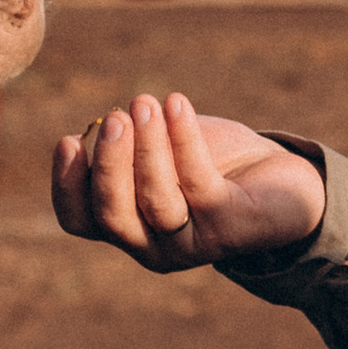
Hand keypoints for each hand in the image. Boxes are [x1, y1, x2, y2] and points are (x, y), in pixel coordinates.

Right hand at [49, 91, 326, 272]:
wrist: (280, 181)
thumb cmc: (213, 162)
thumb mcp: (162, 148)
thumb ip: (130, 143)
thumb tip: (106, 123)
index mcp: (126, 226)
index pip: (79, 219)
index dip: (67, 185)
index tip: (69, 139)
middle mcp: (151, 245)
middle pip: (113, 217)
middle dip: (108, 166)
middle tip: (115, 118)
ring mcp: (189, 242)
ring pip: (156, 202)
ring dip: (148, 150)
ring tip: (145, 104)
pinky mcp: (227, 227)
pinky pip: (199, 184)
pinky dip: (184, 140)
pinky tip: (177, 104)